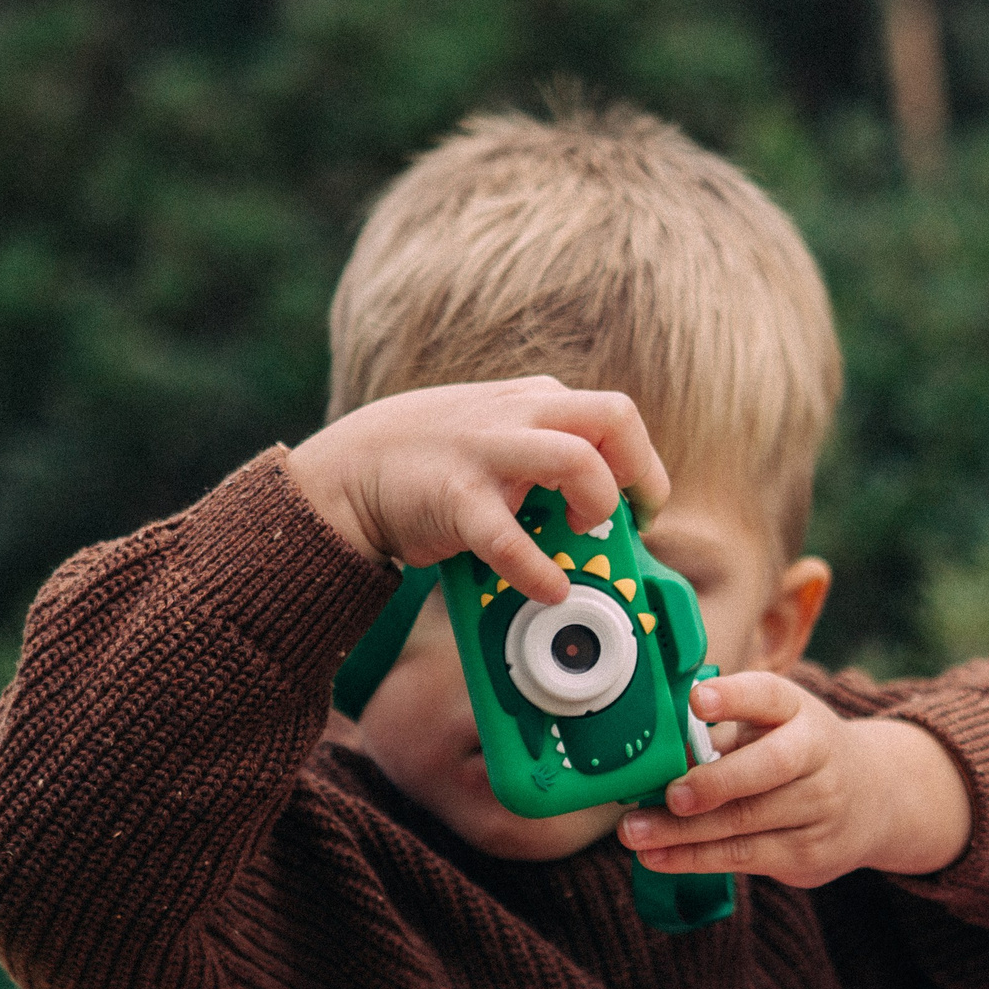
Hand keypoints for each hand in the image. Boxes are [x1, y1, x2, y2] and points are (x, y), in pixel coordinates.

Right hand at [285, 378, 668, 604]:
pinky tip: (547, 589)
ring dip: (596, 505)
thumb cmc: (431, 461)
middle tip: (625, 518)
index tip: (642, 508)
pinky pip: (512, 538)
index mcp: (535, 400)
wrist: (346, 472)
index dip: (642, 466)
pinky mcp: (456, 497)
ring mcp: (487, 451)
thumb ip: (543, 451)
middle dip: (638, 472)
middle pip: (615, 417)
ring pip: (577, 460)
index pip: (617, 415)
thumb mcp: (495, 434)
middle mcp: (518, 414)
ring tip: (578, 536)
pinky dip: (538, 571)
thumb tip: (600, 507)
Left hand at [616, 673, 972, 886]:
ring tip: (634, 833)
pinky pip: (745, 858)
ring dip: (684, 832)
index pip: (769, 696)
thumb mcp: (772, 727)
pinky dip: (695, 859)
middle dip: (714, 783)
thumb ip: (720, 734)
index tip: (699, 699)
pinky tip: (657, 857)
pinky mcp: (809, 854)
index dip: (734, 697)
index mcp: (798, 710)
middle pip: (767, 768)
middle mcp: (817, 755)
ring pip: (748, 822)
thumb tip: (650, 752)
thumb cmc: (796, 752)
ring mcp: (820, 808)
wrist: (874, 796)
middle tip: (668, 794)